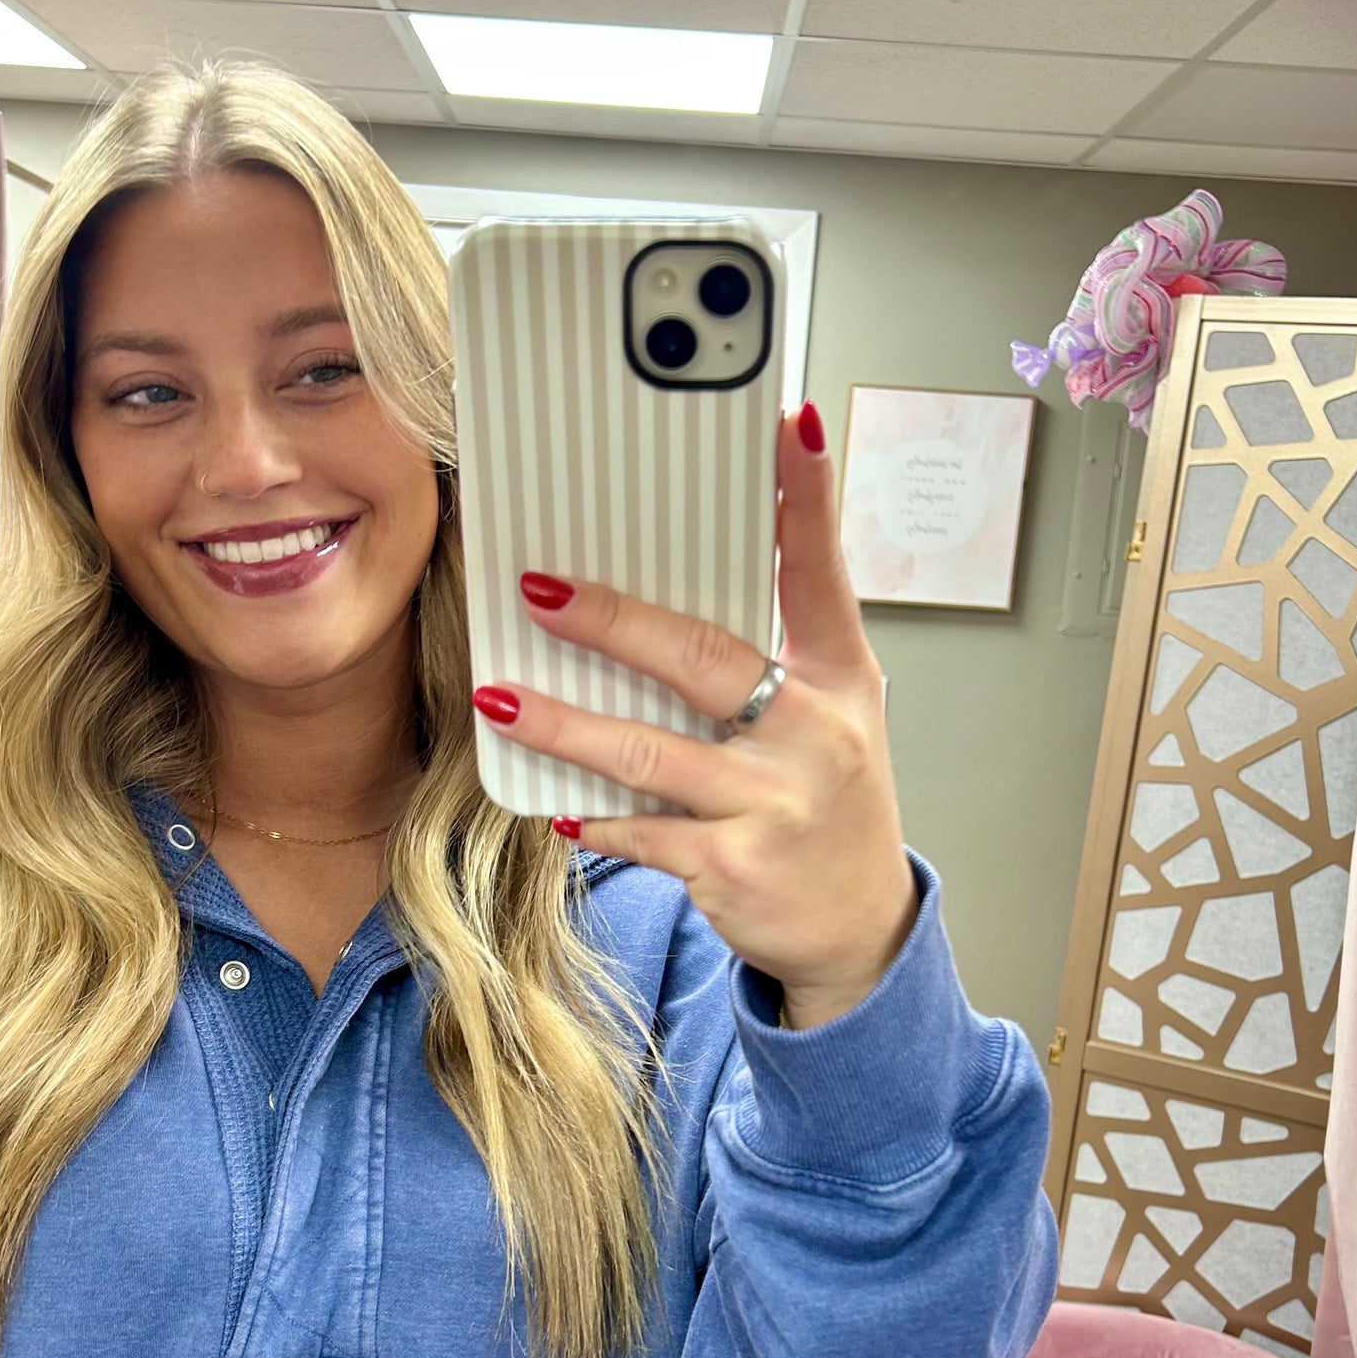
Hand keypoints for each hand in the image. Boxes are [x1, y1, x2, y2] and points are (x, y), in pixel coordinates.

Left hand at [471, 401, 918, 1027]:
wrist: (856, 930)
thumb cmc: (830, 806)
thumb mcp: (836, 718)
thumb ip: (781, 653)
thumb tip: (678, 589)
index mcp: (842, 680)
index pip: (822, 573)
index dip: (807, 500)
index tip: (786, 428)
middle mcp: (813, 735)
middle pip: (700, 657)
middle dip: (612, 622)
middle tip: (540, 590)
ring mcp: (772, 804)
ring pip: (647, 753)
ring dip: (565, 726)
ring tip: (499, 697)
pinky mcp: (731, 866)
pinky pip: (640, 830)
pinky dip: (592, 816)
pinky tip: (552, 803)